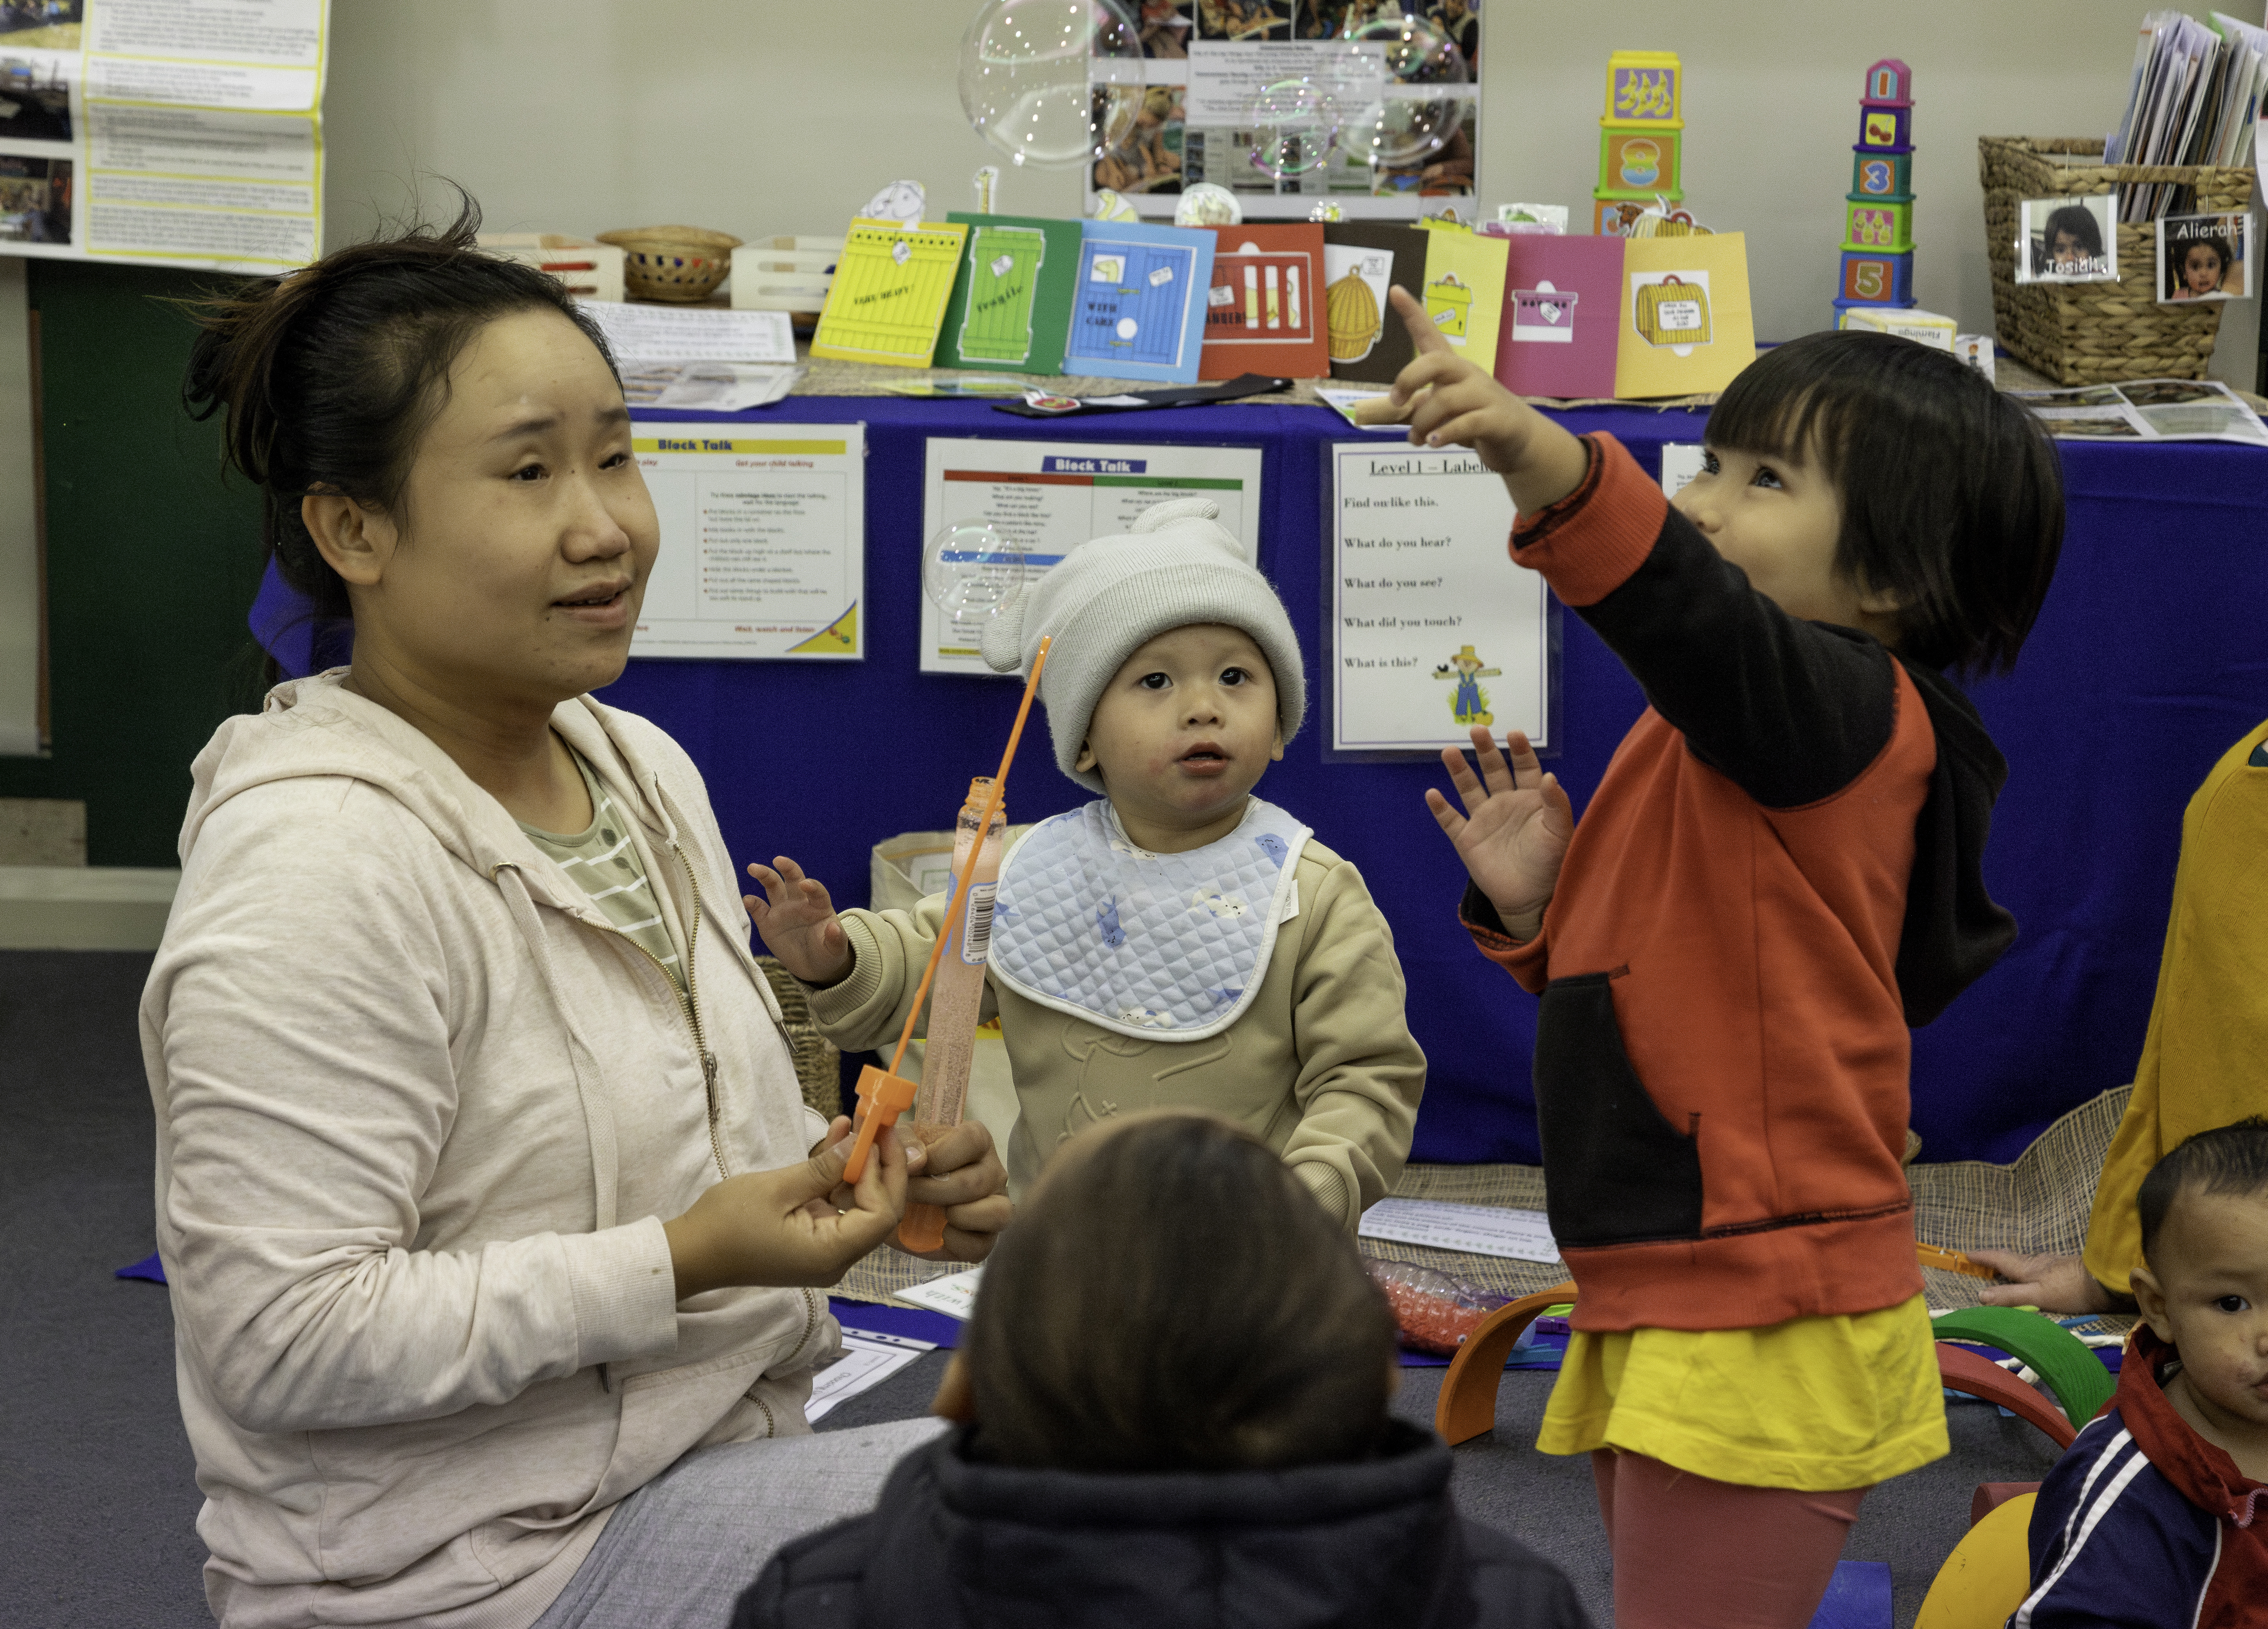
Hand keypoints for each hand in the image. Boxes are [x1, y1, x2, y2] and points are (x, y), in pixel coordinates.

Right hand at [662, 1121, 910, 1299]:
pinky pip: (837, 1207)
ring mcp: (825, 1252)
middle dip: (880, 1166)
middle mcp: (836, 1259)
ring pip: (859, 1206)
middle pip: (878, 1212)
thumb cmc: (727, 1224)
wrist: (693, 1253)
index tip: (877, 1136)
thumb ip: (824, 1168)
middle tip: (878, 1125)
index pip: (881, 1215)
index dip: (885, 1173)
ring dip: (859, 1165)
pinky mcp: (813, 1241)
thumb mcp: (778, 1188)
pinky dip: (838, 1177)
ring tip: (857, 1123)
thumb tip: (860, 1142)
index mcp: (831, 1254)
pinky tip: (837, 1140)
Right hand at [744, 856, 852, 984]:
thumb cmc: (827, 953)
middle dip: (787, 868)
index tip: (806, 884)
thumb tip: (833, 927)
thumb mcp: (835, 949)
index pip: (816, 891)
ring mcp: (782, 911)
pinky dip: (752, 903)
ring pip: (773, 887)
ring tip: (753, 868)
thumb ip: (836, 939)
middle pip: (793, 879)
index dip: (812, 886)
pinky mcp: (768, 923)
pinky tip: (747, 900)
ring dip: (764, 876)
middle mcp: (800, 903)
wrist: (813, 967)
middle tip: (778, 860)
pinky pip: (758, 909)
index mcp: (819, 906)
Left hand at [896, 1118, 1012, 1263]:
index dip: (938, 1156)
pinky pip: (984, 1244)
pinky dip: (957, 1242)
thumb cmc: (907, 1169)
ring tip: (932, 1214)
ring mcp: (997, 1204)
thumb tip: (916, 1158)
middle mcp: (993, 1169)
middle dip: (932, 1193)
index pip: (971, 1140)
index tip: (912, 1168)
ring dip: (956, 1216)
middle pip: (974, 1182)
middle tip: (907, 1195)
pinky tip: (940, 1233)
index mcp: (976, 1140)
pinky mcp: (989, 1237)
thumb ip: (904, 1141)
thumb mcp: (899, 1147)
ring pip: (995, 1212)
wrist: (900, 1204)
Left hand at [1351, 287, 1590, 512]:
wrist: (1520, 439)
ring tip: (1418, 438)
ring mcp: (1484, 395)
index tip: (1394, 290)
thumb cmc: (1475, 420)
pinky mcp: (1495, 419)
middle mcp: (1468, 374)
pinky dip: (1445, 434)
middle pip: (1435, 362)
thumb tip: (1383, 417)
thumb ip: (1417, 410)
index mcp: (1452, 368)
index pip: (1430, 334)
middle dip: (1409, 380)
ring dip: (1422, 422)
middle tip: (1396, 402)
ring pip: (1444, 400)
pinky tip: (1433, 442)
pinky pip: (1466, 423)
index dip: (1412, 313)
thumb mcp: (1443, 412)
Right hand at [1426, 727, 1573, 941]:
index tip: (1513, 733)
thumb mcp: (1559, 831)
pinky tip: (1433, 794)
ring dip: (1458, 770)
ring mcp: (1484, 820)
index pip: (1524, 767)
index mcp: (1530, 799)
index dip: (1519, 750)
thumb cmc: (1551, 863)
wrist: (1531, 898)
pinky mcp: (1467, 840)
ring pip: (1468, 788)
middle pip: (1493, 770)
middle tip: (1477, 729)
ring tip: (1449, 751)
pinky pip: (1450, 821)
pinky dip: (1441, 808)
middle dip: (1485, 750)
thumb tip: (1549, 775)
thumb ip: (1556, 802)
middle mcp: (1505, 803)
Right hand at [1968, 1249, 2132, 1313]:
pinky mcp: (2067, 1268)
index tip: (1967, 1254)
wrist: (2107, 1281)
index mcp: (2028, 1268)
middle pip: (2012, 1259)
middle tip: (1983, 1261)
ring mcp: (2054, 1264)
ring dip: (2015, 1264)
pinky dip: (2031, 1269)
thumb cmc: (2071, 1290)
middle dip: (1996, 1259)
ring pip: (2028, 1262)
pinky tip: (2039, 1275)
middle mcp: (2038, 1262)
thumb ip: (2010, 1296)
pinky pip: (2041, 1267)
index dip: (1983, 1257)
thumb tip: (1980, 1295)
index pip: (1999, 1259)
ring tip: (2008, 1269)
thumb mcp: (2037, 1296)